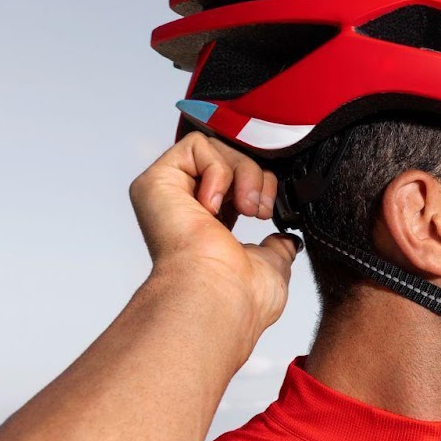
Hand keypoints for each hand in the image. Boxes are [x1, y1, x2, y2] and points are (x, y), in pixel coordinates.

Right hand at [127, 132, 298, 344]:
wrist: (221, 296)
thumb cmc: (243, 294)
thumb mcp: (272, 263)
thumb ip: (276, 246)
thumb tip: (285, 239)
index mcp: (206, 227)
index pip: (233, 183)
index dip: (257, 184)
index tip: (267, 210)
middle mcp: (183, 208)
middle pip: (228, 158)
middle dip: (256, 177)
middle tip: (260, 210)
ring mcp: (167, 194)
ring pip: (216, 148)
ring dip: (244, 174)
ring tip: (247, 209)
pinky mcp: (155, 181)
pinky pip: (196, 145)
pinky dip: (219, 171)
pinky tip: (212, 207)